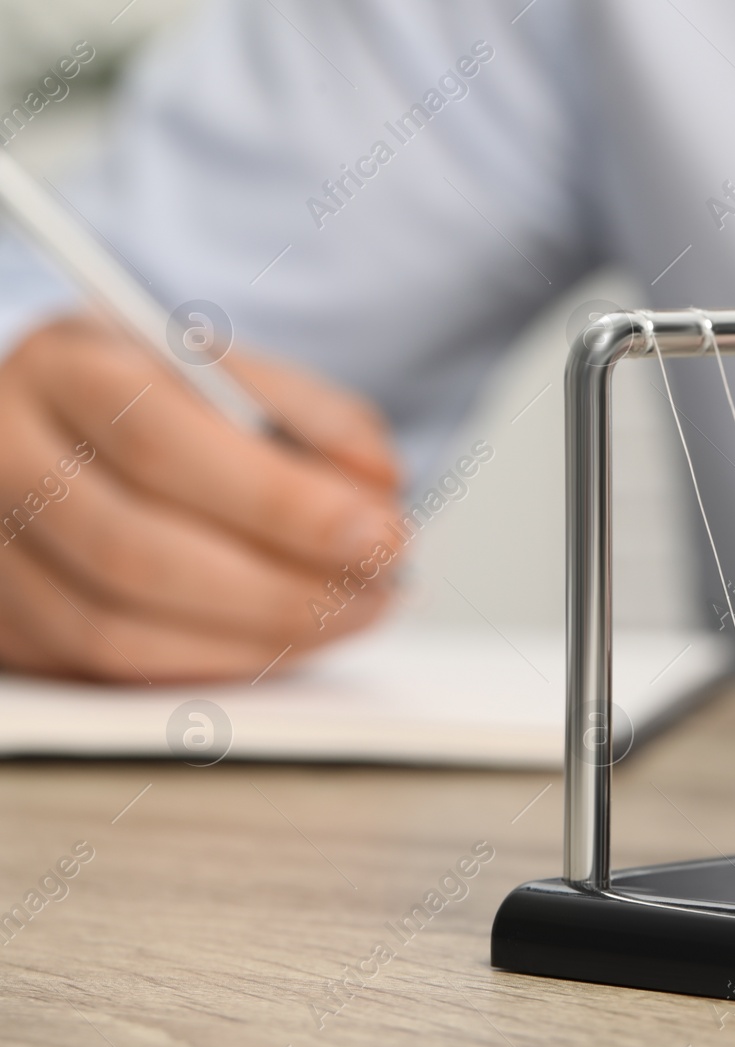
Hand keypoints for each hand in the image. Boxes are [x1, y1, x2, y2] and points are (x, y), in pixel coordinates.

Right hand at [0, 316, 403, 681]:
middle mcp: (4, 459)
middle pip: (136, 551)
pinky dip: (216, 664)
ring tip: (350, 613)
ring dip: (257, 638)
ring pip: (116, 629)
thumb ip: (318, 419)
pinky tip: (288, 639)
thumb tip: (379, 487)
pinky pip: (113, 672)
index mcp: (64, 369)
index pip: (161, 443)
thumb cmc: (169, 403)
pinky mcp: (8, 625)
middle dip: (281, 586)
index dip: (279, 502)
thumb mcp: (240, 378)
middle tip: (378, 586)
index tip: (379, 532)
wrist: (78, 431)